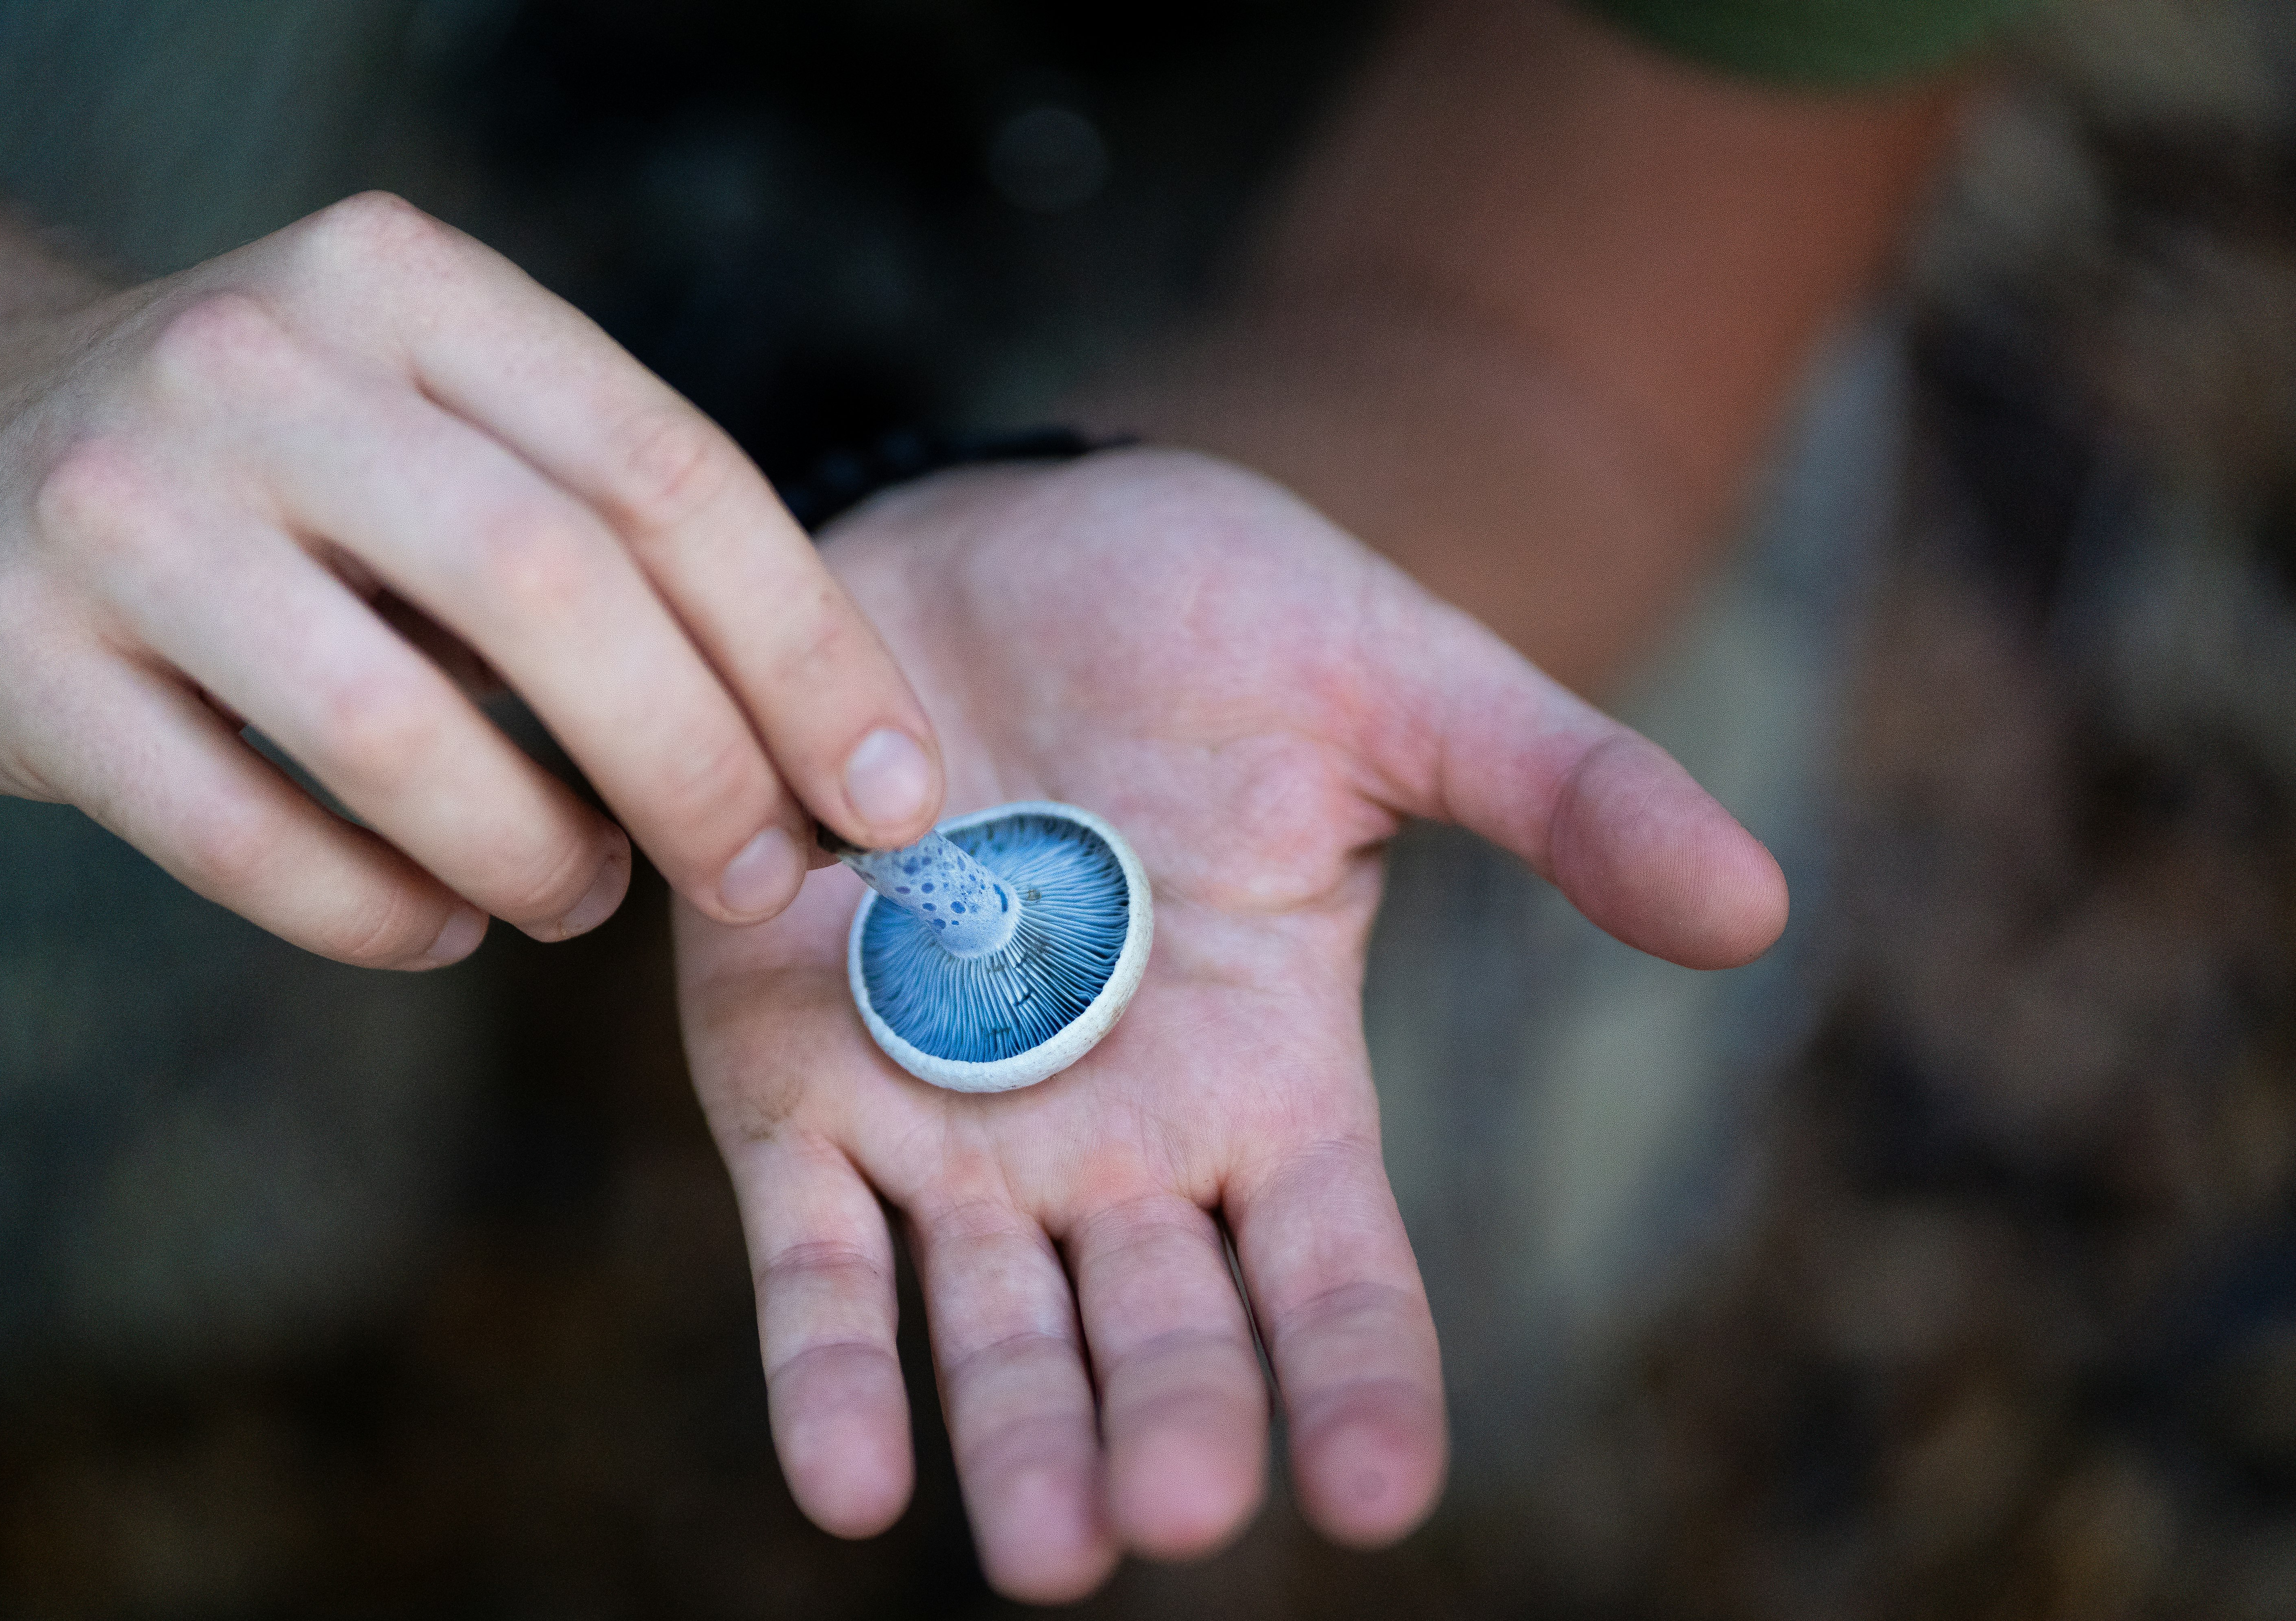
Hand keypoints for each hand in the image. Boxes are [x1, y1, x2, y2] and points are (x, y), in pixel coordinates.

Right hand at [0, 187, 943, 965]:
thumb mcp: (451, 429)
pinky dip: (379, 915)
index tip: (892, 791)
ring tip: (585, 893)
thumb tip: (832, 758)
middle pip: (549, 590)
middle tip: (762, 875)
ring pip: (391, 731)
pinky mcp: (7, 654)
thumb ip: (619, 550)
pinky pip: (241, 839)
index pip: (669, 473)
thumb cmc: (294, 470)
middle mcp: (255, 366)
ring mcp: (115, 505)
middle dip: (699, 767)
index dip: (809, 653)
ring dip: (537, 855)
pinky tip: (445, 925)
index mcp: (406, 284)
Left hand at [676, 450, 1785, 1599]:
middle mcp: (1119, 1141)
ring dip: (1014, 1437)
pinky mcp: (799, 1086)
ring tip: (1045, 1549)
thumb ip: (1564, 793)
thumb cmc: (1206, 609)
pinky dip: (831, 1364)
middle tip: (1179, 1510)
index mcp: (1271, 1076)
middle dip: (1174, 1422)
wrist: (985, 546)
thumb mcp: (1396, 680)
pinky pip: (818, 1252)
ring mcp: (953, 1127)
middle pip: (1161, 1326)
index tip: (1385, 1493)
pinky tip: (852, 1483)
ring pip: (992, 1327)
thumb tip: (1755, 905)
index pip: (1335, 1271)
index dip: (1362, 1382)